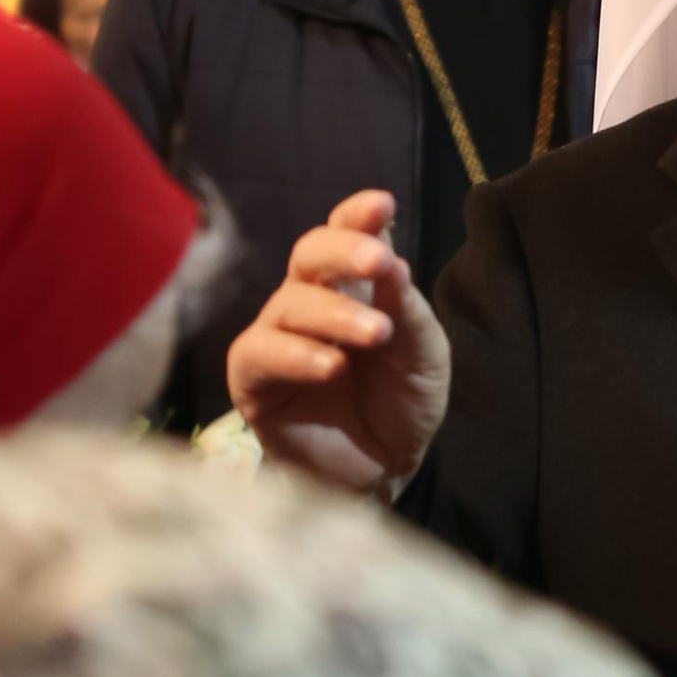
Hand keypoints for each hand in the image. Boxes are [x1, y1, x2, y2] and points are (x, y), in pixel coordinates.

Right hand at [227, 190, 450, 498]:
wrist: (381, 472)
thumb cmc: (401, 404)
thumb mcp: (423, 356)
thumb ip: (408, 309)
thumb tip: (392, 261)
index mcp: (355, 285)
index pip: (348, 235)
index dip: (358, 216)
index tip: (382, 205)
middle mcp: (311, 302)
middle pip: (309, 255)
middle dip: (342, 251)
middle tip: (378, 262)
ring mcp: (278, 337)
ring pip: (290, 304)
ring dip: (334, 314)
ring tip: (377, 334)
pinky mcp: (253, 380)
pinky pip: (260, 353)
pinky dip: (296, 355)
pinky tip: (332, 366)